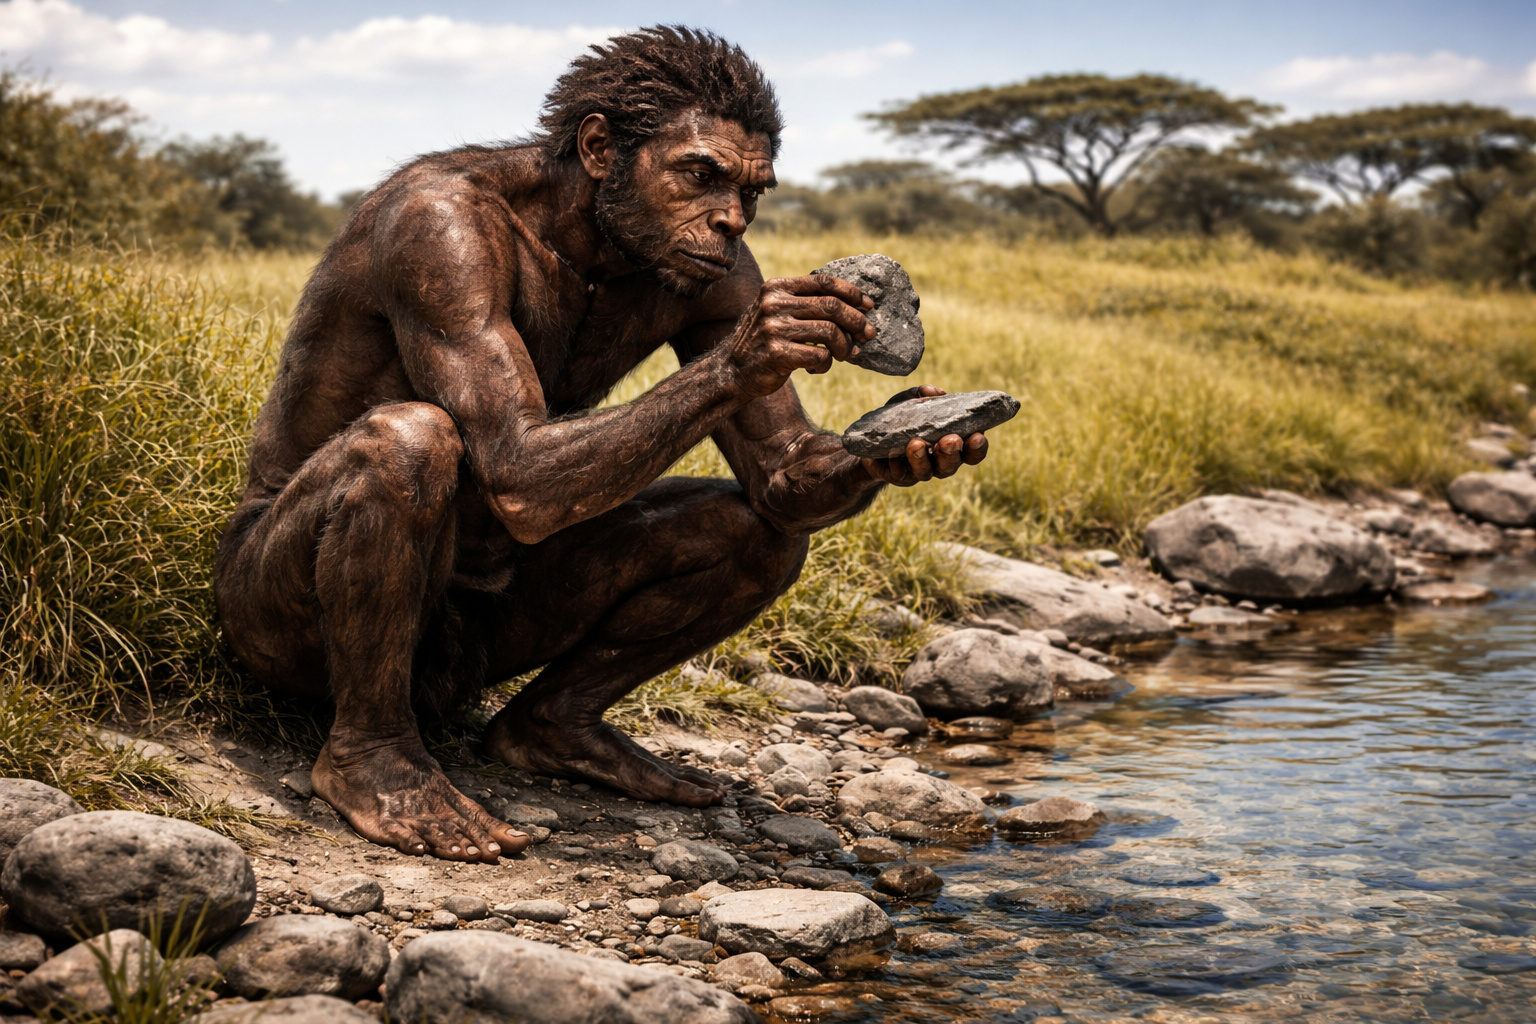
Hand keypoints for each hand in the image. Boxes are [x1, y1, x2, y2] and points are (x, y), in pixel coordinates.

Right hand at [721, 275, 874, 399]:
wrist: (731, 369)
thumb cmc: (763, 341)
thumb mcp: (776, 312)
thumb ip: (805, 304)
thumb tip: (856, 308)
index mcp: (777, 288)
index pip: (823, 282)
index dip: (851, 292)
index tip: (868, 305)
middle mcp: (774, 304)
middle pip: (832, 307)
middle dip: (857, 321)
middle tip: (869, 334)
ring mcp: (774, 328)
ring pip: (830, 332)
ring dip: (845, 346)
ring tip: (845, 355)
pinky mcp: (777, 353)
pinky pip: (820, 357)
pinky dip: (826, 365)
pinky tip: (817, 368)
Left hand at [859, 385, 989, 485]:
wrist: (873, 439)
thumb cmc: (902, 418)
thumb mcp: (911, 401)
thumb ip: (924, 395)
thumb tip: (934, 392)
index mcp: (951, 444)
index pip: (971, 452)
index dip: (977, 448)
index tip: (977, 436)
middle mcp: (939, 462)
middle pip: (951, 465)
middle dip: (951, 453)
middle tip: (950, 440)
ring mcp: (919, 471)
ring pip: (926, 472)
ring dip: (922, 459)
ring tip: (916, 444)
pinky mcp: (898, 476)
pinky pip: (899, 473)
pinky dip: (896, 462)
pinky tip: (893, 453)